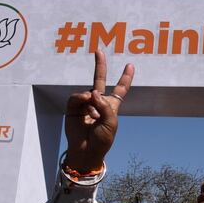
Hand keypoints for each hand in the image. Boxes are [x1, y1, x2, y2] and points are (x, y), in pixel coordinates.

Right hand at [64, 51, 134, 172]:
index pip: (119, 89)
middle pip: (99, 80)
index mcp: (111, 106)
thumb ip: (105, 106)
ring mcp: (85, 104)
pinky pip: (76, 98)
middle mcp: (98, 102)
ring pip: (88, 92)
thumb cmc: (102, 140)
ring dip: (91, 102)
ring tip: (93, 116)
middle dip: (100, 65)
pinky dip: (81, 99)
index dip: (125, 78)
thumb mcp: (111, 123)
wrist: (86, 151)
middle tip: (99, 51)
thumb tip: (92, 91)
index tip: (130, 65)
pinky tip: (86, 106)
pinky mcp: (73, 109)